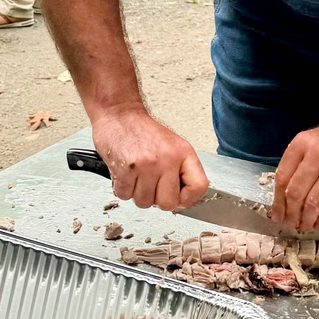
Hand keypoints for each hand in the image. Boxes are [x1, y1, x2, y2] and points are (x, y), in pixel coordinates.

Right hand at [92, 106, 208, 211]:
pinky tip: (126, 173)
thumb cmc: (143, 131)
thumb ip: (181, 171)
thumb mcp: (172, 145)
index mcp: (183, 152)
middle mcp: (166, 159)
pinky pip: (125, 196)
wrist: (119, 115)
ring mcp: (146, 166)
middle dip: (157, 199)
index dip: (189, 199)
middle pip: (168, 203)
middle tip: (152, 185)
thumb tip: (185, 199)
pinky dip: (123, 189)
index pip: (198, 186)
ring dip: (138, 193)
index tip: (180, 198)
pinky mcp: (125, 170)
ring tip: (137, 175)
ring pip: (144, 202)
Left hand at [271, 120, 318, 231]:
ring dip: (306, 220)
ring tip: (304, 226)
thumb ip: (297, 166)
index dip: (277, 201)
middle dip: (290, 214)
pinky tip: (318, 223)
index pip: (282, 178)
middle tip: (290, 224)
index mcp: (302, 143)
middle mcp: (317, 154)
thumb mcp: (311, 144)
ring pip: (313, 203)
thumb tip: (284, 199)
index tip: (276, 215)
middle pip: (296, 192)